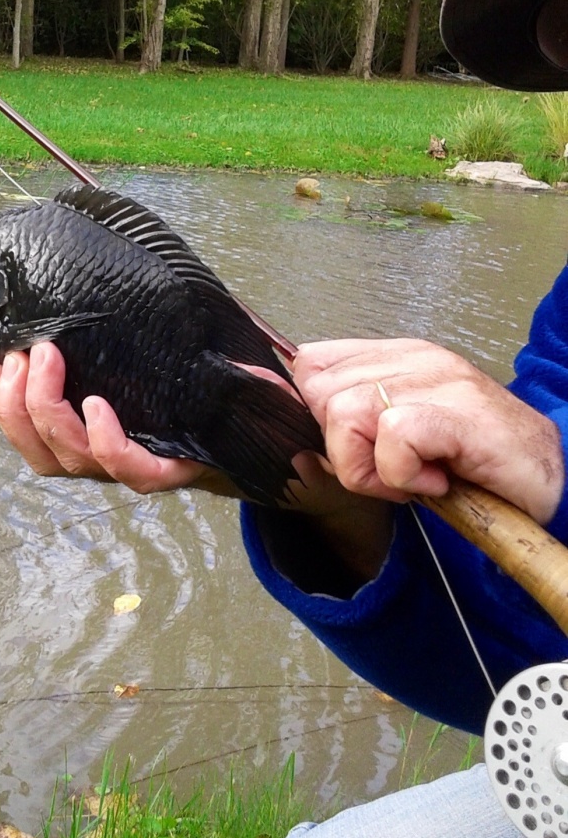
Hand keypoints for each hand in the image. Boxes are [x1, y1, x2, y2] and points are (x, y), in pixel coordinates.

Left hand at [0, 342, 243, 497]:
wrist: (232, 432)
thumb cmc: (244, 414)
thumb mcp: (263, 403)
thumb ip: (264, 392)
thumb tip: (276, 376)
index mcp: (177, 463)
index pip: (136, 474)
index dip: (109, 447)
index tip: (97, 403)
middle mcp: (132, 467)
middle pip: (74, 462)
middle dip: (46, 409)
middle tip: (43, 352)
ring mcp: (100, 457)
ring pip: (44, 457)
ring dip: (17, 408)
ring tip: (13, 358)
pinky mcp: (77, 438)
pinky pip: (32, 440)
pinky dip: (6, 407)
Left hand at [292, 338, 563, 525]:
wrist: (548, 478)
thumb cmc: (472, 462)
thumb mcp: (397, 440)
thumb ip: (349, 430)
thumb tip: (295, 446)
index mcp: (394, 356)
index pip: (309, 363)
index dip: (314, 416)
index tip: (357, 451)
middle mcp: (414, 359)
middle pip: (319, 395)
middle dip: (344, 451)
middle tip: (393, 471)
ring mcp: (439, 381)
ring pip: (346, 414)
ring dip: (373, 468)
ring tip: (417, 476)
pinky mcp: (460, 414)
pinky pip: (394, 436)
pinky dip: (404, 473)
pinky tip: (436, 480)